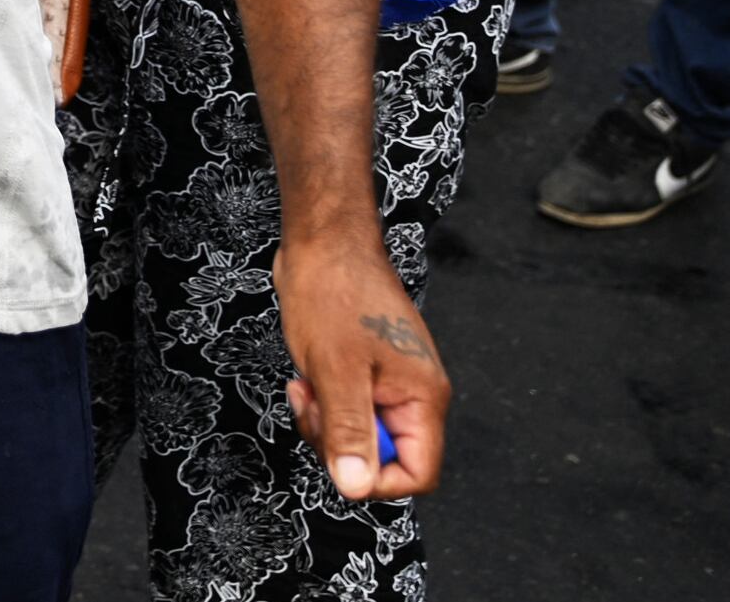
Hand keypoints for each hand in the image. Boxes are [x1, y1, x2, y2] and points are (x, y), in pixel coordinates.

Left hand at [276, 232, 446, 501]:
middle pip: (384, 460)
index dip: (376, 480)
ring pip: (359, 438)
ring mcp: (389, 383)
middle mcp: (413, 395)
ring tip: (307, 387)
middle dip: (341, 445)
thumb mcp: (336, 370)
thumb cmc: (334, 291)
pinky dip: (322, 405)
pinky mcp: (364, 373)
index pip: (417, 473)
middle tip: (314, 409)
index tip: (338, 457)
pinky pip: (346, 413)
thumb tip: (355, 487)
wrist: (322, 242)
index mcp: (423, 398)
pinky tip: (307, 378)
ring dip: (325, 424)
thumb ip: (349, 431)